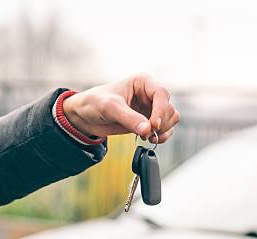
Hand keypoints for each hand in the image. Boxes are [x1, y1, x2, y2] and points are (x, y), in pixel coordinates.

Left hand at [63, 74, 179, 141]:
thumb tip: (148, 130)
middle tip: (147, 133)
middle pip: (169, 108)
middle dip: (161, 123)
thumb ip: (129, 118)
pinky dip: (161, 136)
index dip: (161, 110)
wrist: (86, 116)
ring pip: (171, 119)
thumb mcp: (110, 108)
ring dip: (163, 130)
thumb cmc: (95, 103)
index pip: (161, 94)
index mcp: (142, 82)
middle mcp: (149, 94)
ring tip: (146, 136)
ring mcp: (150, 108)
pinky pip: (165, 129)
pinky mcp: (148, 121)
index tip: (153, 125)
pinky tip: (148, 139)